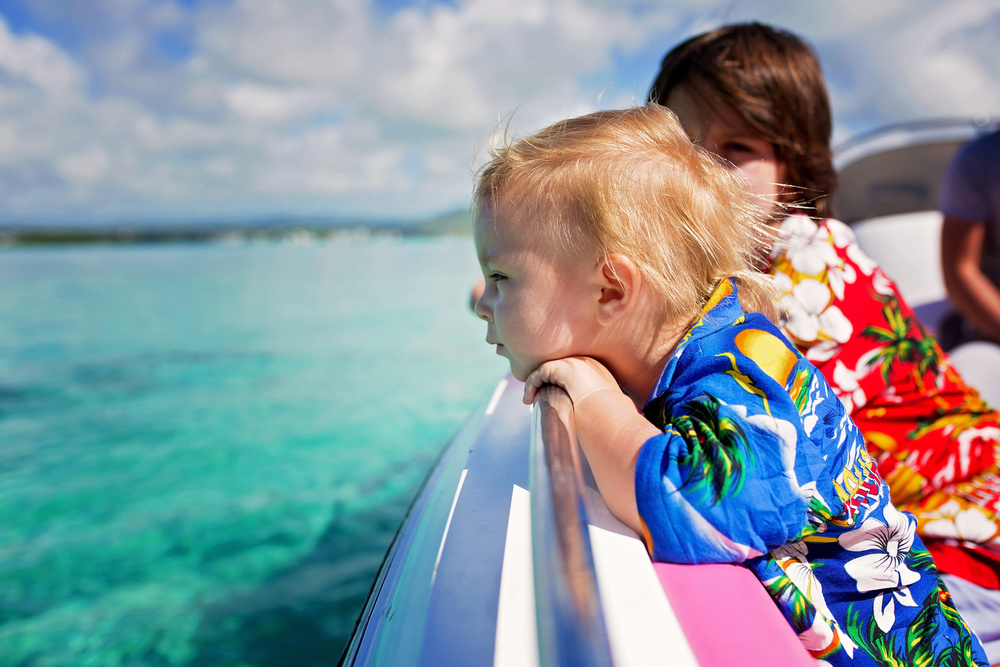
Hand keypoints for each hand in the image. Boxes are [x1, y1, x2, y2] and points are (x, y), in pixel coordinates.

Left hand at [524, 356, 658, 536]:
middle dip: (547, 383)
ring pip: (549, 370)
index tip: (552, 400)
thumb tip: (594, 428)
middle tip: (539, 399)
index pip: (574, 375)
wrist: (612, 418)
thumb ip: (599, 413)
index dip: (559, 385)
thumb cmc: (612, 423)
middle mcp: (590, 365)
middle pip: (560, 370)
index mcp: (601, 375)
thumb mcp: (607, 415)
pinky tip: (529, 400)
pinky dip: (532, 384)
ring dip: (537, 384)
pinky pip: (542, 372)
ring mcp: (578, 364)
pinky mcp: (566, 368)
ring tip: (531, 400)